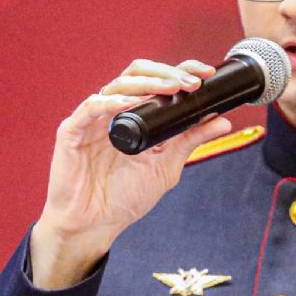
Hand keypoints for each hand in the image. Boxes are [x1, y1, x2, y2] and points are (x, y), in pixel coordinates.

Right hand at [31, 59, 231, 287]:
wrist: (95, 225)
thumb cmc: (124, 196)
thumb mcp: (166, 166)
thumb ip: (190, 141)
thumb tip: (223, 121)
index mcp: (135, 115)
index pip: (156, 80)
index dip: (180, 70)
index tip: (205, 74)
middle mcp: (114, 111)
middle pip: (137, 73)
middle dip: (166, 73)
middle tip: (190, 83)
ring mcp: (92, 119)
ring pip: (117, 85)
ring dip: (147, 83)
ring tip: (170, 89)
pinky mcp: (72, 131)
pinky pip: (90, 108)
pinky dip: (111, 103)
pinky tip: (130, 104)